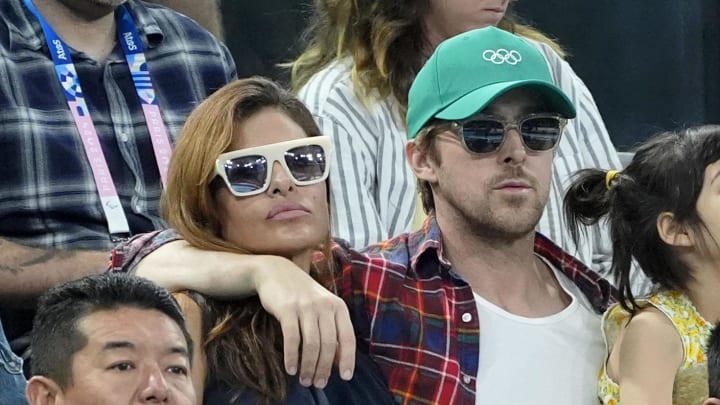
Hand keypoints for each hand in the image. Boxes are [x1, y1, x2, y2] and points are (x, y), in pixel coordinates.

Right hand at [253, 257, 355, 387]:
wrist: (275, 272)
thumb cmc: (302, 294)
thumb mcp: (322, 306)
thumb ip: (331, 328)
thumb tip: (337, 361)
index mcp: (338, 306)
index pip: (347, 337)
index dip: (348, 359)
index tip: (345, 377)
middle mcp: (325, 306)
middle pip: (328, 345)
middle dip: (323, 368)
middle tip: (317, 384)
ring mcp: (306, 306)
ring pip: (311, 344)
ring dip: (308, 366)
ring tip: (304, 380)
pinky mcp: (287, 309)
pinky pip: (292, 338)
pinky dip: (291, 357)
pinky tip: (290, 369)